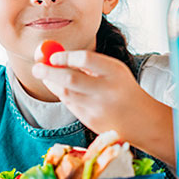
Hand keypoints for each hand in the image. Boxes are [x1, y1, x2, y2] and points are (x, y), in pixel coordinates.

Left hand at [31, 50, 159, 141]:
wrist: (142, 120)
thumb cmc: (123, 89)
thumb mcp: (114, 71)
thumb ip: (88, 64)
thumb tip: (53, 56)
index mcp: (115, 72)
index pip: (85, 59)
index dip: (64, 57)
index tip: (52, 56)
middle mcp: (107, 91)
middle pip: (70, 79)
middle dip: (48, 72)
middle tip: (36, 67)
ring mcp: (98, 109)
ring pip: (65, 94)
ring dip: (52, 83)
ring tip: (45, 75)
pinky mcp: (91, 122)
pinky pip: (70, 105)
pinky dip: (63, 96)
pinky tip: (65, 90)